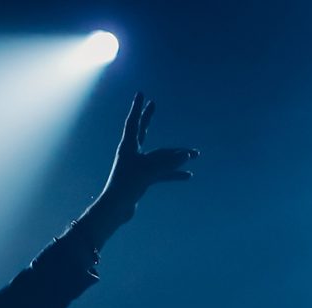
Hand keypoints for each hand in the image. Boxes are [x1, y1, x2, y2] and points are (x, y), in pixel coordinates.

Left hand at [78, 92, 197, 248]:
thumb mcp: (149, 172)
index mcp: (127, 147)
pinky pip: (161, 173)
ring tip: (195, 155)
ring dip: (176, 156)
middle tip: (152, 104)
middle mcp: (131, 154)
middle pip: (142, 131)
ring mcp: (136, 167)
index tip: (140, 94)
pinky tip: (188, 176)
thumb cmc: (127, 187)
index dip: (137, 108)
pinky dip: (173, 174)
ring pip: (159, 156)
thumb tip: (187, 155)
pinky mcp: (141, 179)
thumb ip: (169, 162)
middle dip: (148, 118)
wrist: (116, 209)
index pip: (133, 122)